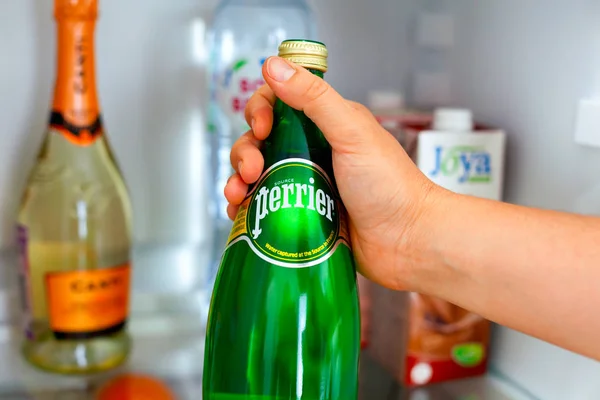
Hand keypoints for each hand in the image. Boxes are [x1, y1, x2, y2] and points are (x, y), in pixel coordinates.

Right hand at [225, 56, 441, 290]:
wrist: (407, 242)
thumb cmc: (390, 185)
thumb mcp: (351, 133)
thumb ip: (314, 99)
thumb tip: (274, 65)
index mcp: (326, 124)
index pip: (279, 104)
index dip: (261, 111)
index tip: (261, 128)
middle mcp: (312, 151)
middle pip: (261, 141)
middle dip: (246, 151)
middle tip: (251, 171)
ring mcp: (305, 185)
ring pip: (257, 175)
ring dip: (238, 180)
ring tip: (238, 196)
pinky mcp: (300, 216)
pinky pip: (263, 207)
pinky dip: (245, 208)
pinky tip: (238, 213)